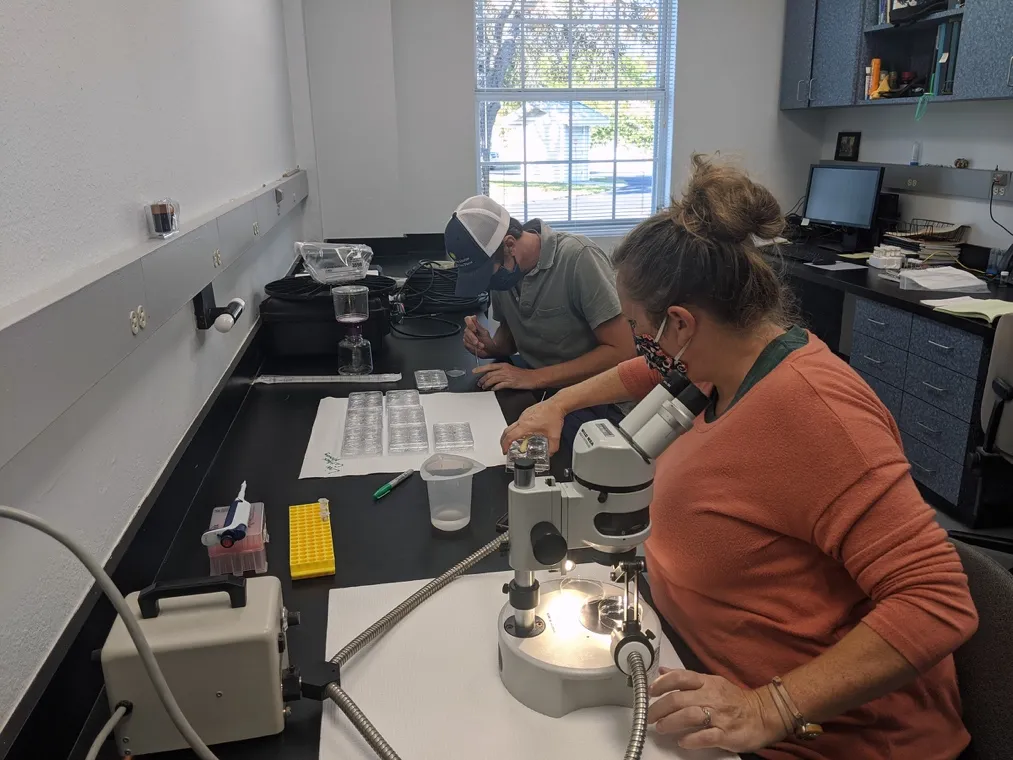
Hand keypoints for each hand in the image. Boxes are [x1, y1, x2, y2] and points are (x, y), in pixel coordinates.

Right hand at [463, 316, 496, 358]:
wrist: (489, 351)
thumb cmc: (488, 342)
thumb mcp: (484, 333)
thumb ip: (477, 325)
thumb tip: (474, 317)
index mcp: (474, 325)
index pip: (467, 319)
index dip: (470, 324)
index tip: (474, 329)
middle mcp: (469, 330)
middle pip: (466, 330)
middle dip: (473, 338)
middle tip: (477, 342)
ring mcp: (467, 337)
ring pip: (466, 338)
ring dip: (474, 344)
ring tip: (481, 346)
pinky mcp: (466, 343)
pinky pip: (466, 344)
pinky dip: (472, 347)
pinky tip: (477, 348)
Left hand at [473, 362, 539, 391]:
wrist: (532, 377)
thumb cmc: (522, 374)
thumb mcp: (510, 369)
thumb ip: (501, 371)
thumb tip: (492, 375)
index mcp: (504, 365)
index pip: (489, 366)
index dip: (480, 369)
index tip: (474, 371)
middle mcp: (504, 370)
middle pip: (490, 374)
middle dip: (482, 379)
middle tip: (479, 383)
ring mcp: (507, 376)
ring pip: (493, 380)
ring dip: (487, 384)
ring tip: (484, 387)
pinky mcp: (510, 383)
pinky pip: (499, 385)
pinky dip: (495, 388)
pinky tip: (493, 389)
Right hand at [500, 399, 564, 454]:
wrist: (557, 404)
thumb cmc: (554, 415)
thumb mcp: (554, 436)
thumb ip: (552, 448)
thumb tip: (550, 454)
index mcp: (526, 426)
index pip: (510, 436)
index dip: (505, 445)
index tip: (505, 450)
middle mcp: (522, 419)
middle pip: (507, 431)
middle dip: (503, 440)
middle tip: (505, 447)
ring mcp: (524, 415)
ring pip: (512, 426)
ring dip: (511, 434)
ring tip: (515, 442)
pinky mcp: (527, 412)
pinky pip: (518, 422)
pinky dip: (518, 429)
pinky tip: (525, 433)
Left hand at [647, 668, 786, 751]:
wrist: (764, 714)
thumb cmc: (735, 700)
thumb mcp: (711, 682)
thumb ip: (686, 678)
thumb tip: (663, 670)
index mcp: (707, 682)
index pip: (680, 677)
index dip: (661, 683)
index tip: (650, 692)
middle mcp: (711, 696)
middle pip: (679, 699)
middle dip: (659, 708)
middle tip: (649, 716)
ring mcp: (719, 715)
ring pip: (689, 716)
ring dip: (671, 722)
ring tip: (661, 728)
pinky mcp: (727, 734)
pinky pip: (706, 737)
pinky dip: (691, 739)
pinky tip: (682, 742)